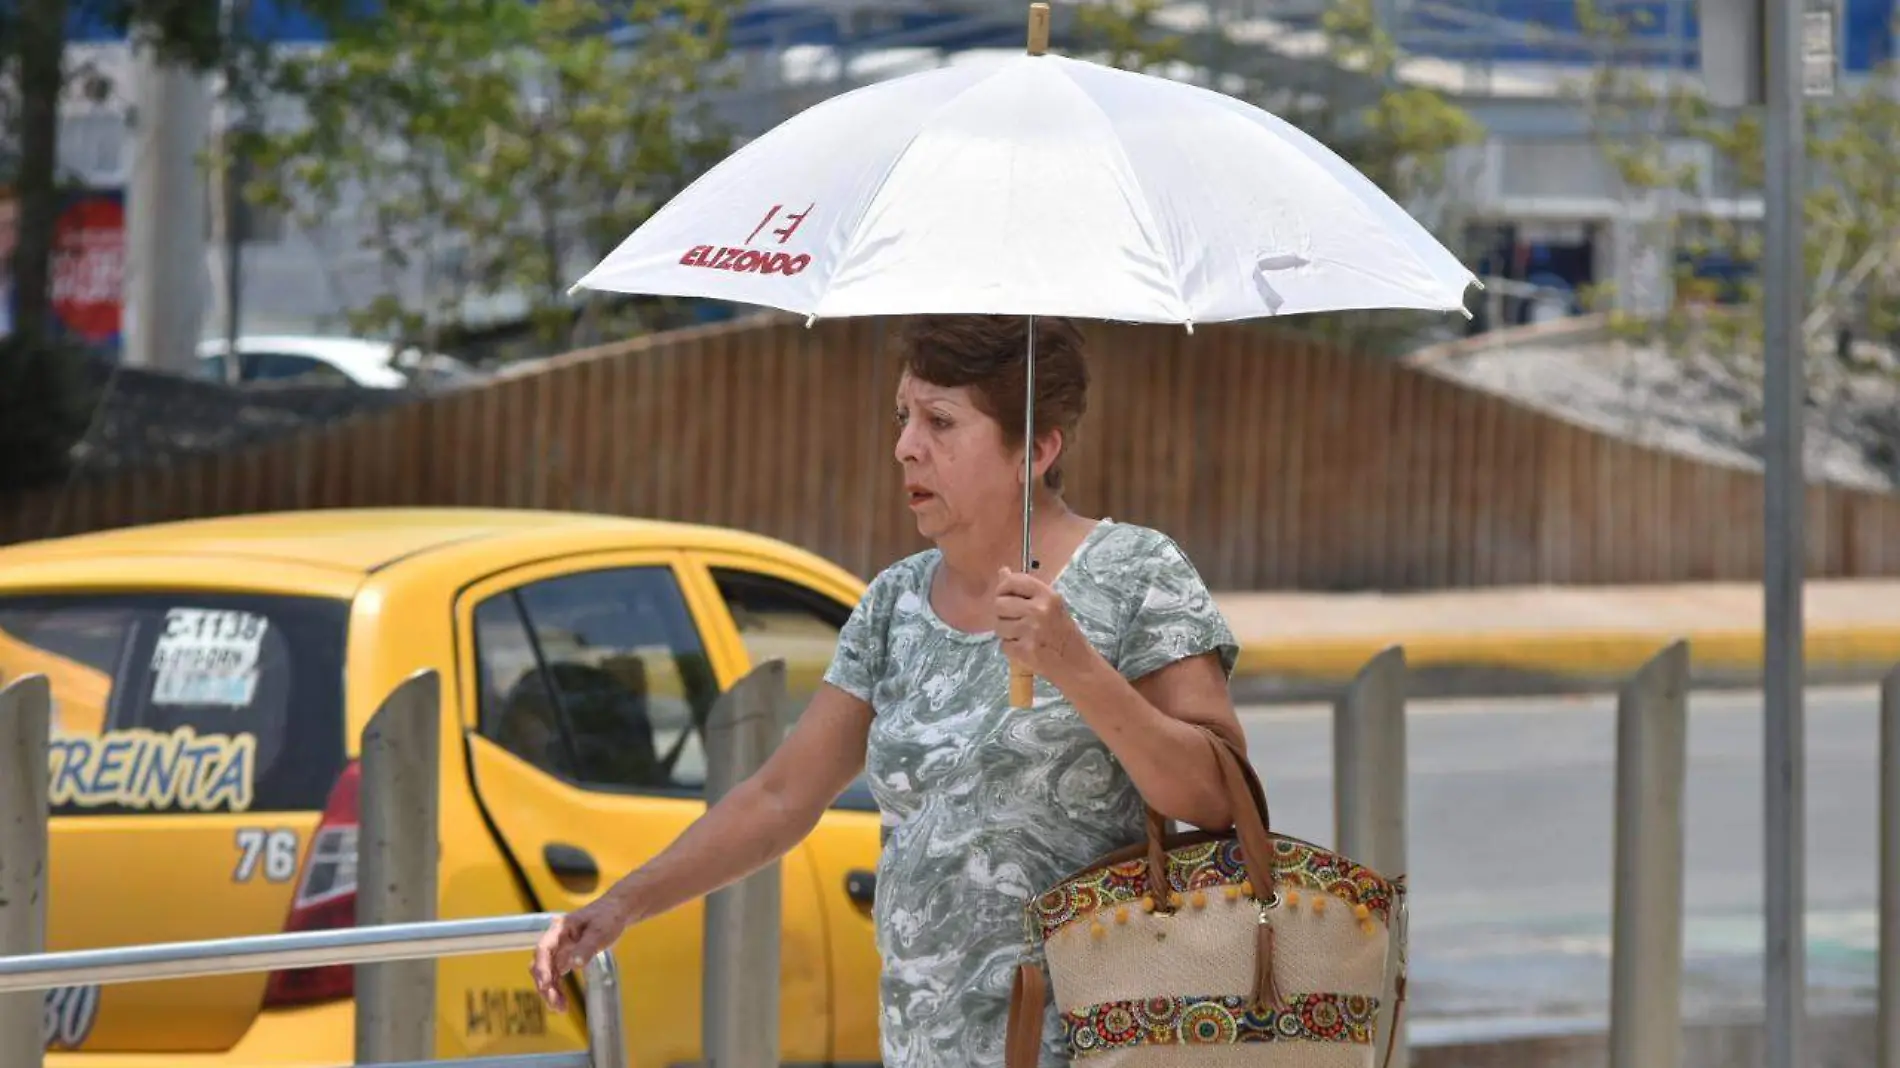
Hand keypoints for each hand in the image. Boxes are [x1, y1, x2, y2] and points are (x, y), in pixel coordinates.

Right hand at [529, 891, 632, 1011]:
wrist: (616, 913)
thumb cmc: (608, 917)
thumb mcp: (600, 931)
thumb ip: (587, 947)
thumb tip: (573, 965)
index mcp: (559, 929)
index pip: (543, 948)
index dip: (542, 968)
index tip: (545, 984)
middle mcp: (555, 940)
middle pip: (541, 964)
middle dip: (545, 985)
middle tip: (556, 1004)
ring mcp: (559, 950)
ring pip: (548, 973)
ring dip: (550, 991)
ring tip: (561, 1009)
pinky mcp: (566, 958)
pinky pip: (556, 976)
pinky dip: (557, 989)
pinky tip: (563, 1003)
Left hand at [994, 567, 1088, 683]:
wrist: (1076, 663)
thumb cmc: (1063, 632)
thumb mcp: (1050, 605)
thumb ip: (1025, 589)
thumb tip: (1002, 572)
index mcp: (1047, 595)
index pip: (1011, 582)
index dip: (1002, 589)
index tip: (1005, 597)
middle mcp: (1038, 610)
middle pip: (999, 604)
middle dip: (1003, 614)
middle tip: (1016, 621)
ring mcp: (1031, 631)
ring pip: (999, 626)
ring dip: (1006, 633)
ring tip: (1023, 636)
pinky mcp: (1025, 651)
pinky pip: (1003, 645)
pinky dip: (1011, 649)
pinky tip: (1025, 648)